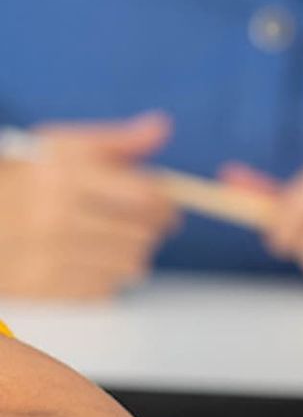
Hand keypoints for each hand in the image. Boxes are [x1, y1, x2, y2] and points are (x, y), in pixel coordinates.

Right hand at [0, 113, 179, 297]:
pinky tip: (86, 261)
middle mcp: (54, 218)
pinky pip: (104, 290)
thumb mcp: (59, 147)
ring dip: (130, 254)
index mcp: (62, 177)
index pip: (144, 197)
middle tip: (138, 223)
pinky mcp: (42, 288)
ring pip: (130, 265)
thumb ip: (115, 141)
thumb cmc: (22, 180)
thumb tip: (161, 127)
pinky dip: (105, 279)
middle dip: (149, 228)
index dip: (165, 203)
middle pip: (143, 234)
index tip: (165, 205)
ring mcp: (47, 256)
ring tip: (110, 241)